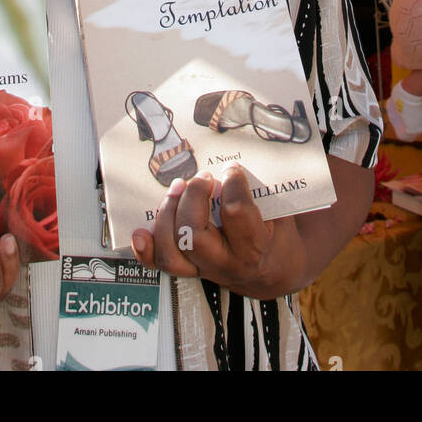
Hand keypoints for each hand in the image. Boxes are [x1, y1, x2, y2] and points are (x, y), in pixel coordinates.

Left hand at [130, 167, 307, 299]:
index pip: (235, 212)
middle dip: (192, 198)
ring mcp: (205, 269)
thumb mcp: (281, 211)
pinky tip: (140, 231)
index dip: (230, 183)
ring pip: (173, 251)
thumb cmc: (277, 232)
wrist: (275, 269)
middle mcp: (226, 264)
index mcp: (254, 248)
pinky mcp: (190, 269)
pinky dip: (147, 249)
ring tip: (177, 188)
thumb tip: (238, 151)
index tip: (232, 169)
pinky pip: (162, 264)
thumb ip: (261, 188)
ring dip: (168, 215)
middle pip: (194, 234)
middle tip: (202, 177)